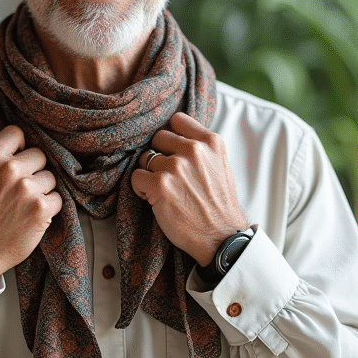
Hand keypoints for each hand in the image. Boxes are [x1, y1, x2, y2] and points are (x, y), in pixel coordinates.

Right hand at [0, 125, 62, 283]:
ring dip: (43, 190)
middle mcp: (9, 169)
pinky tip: (34, 216)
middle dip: (34, 170)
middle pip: (39, 155)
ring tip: (26, 204)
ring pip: (50, 177)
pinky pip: (58, 198)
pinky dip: (50, 208)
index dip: (20, 146)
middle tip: (22, 188)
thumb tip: (11, 147)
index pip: (17, 133)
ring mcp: (26, 189)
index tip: (20, 157)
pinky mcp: (40, 209)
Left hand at [130, 112, 248, 265]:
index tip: (172, 150)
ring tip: (166, 190)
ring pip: (145, 159)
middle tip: (170, 176)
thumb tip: (173, 133)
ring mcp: (176, 167)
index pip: (176, 120)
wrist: (221, 237)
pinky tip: (156, 199)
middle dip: (160, 155)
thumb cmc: (217, 204)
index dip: (171, 136)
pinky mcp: (160, 185)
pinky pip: (136, 177)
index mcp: (211, 141)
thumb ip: (200, 146)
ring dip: (150, 174)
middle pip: (158, 137)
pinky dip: (141, 189)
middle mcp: (194, 150)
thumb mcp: (219, 164)